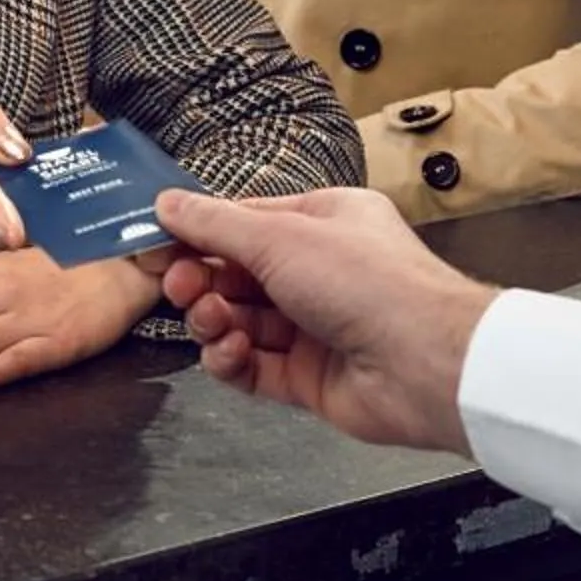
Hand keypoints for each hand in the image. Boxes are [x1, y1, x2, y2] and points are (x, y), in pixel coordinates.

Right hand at [154, 187, 497, 453]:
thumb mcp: (280, 237)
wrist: (426, 364)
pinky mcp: (307, 378)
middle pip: (235, 275)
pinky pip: (252, 368)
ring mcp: (313, 327)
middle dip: (201, 281)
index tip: (155, 243)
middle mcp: (319, 271)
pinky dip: (232, 360)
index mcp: (323, 221)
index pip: (244, 222)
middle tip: (181, 287)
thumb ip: (215, 224)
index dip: (198, 233)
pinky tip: (230, 352)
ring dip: (215, 321)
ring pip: (239, 321)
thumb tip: (166, 203)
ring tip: (215, 321)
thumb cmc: (367, 283)